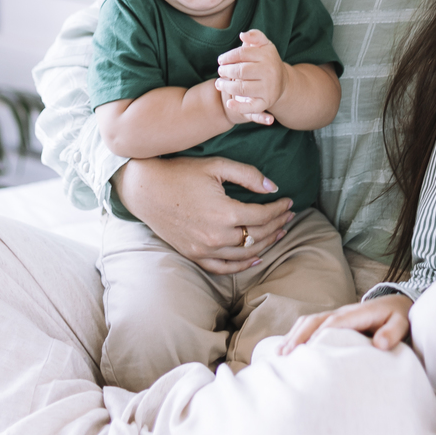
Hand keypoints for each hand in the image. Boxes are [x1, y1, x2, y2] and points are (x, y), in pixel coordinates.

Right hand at [112, 156, 291, 272]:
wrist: (145, 189)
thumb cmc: (181, 172)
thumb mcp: (216, 166)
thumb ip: (247, 175)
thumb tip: (273, 188)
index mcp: (224, 213)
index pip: (263, 216)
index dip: (279, 209)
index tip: (289, 201)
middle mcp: (216, 236)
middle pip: (257, 236)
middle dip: (277, 225)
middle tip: (289, 215)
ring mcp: (204, 250)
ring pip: (245, 254)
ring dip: (266, 244)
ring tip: (279, 232)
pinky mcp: (194, 256)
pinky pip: (224, 268)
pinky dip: (242, 265)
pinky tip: (255, 257)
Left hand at [215, 29, 287, 125]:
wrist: (282, 82)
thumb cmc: (267, 61)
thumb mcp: (265, 46)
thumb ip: (255, 36)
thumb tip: (242, 35)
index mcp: (267, 55)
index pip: (242, 54)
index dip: (228, 57)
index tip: (220, 60)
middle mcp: (269, 72)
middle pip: (241, 71)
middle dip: (226, 71)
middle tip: (220, 72)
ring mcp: (268, 88)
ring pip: (242, 88)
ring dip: (226, 86)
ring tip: (218, 83)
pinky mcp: (266, 102)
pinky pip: (251, 107)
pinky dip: (238, 106)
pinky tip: (229, 103)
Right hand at [278, 294, 411, 353]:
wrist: (396, 303)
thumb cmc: (397, 317)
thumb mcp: (401, 323)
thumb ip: (392, 333)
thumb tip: (379, 344)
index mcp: (357, 313)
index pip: (334, 323)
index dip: (320, 336)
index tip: (307, 352)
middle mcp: (342, 312)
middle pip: (315, 321)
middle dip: (299, 337)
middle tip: (285, 356)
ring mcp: (336, 315)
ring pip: (309, 322)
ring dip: (294, 336)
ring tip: (280, 354)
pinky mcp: (333, 321)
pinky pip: (311, 324)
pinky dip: (296, 334)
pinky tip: (287, 348)